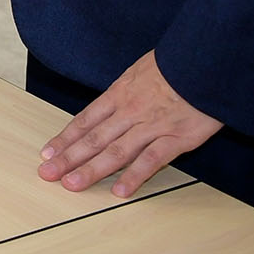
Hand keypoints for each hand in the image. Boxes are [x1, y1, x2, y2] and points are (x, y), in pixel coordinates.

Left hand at [38, 50, 223, 197]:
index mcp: (119, 93)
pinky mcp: (177, 138)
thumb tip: (113, 103)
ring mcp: (152, 126)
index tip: (48, 152)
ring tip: (71, 185)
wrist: (206, 62)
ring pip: (115, 152)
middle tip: (47, 173)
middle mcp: (130, 111)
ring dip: (91, 170)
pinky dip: (134, 176)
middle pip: (93, 138)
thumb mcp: (141, 70)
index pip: (85, 120)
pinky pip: (151, 160)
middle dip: (68, 158)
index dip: (65, 138)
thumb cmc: (176, 64)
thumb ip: (126, 90)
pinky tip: (120, 191)